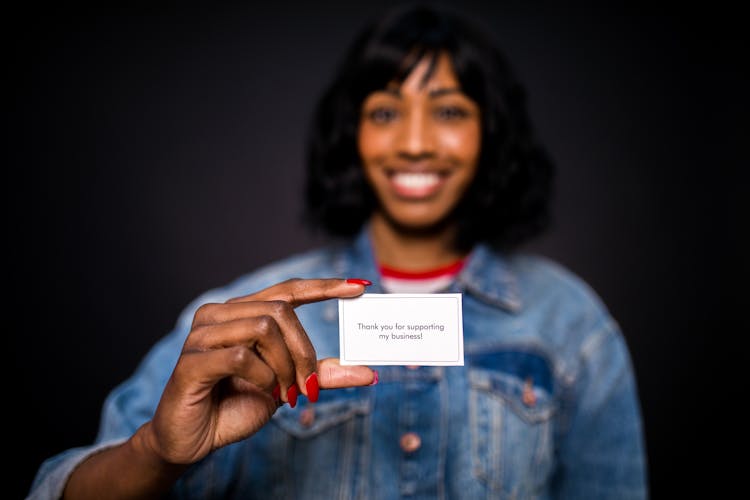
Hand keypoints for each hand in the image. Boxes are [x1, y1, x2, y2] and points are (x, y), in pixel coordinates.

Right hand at [141, 278, 374, 464]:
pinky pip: (241, 356)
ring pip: (263, 329)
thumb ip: (320, 374)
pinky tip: (265, 394)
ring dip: (285, 367)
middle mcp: (220, 315)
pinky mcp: (192, 361)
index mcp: (241, 313)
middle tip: (308, 386)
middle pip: (280, 312)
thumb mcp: (286, 385)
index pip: (287, 290)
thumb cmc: (236, 405)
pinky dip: (263, 378)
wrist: (194, 439)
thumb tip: (368, 372)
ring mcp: (202, 335)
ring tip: (285, 393)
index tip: (360, 286)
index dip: (324, 287)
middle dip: (304, 351)